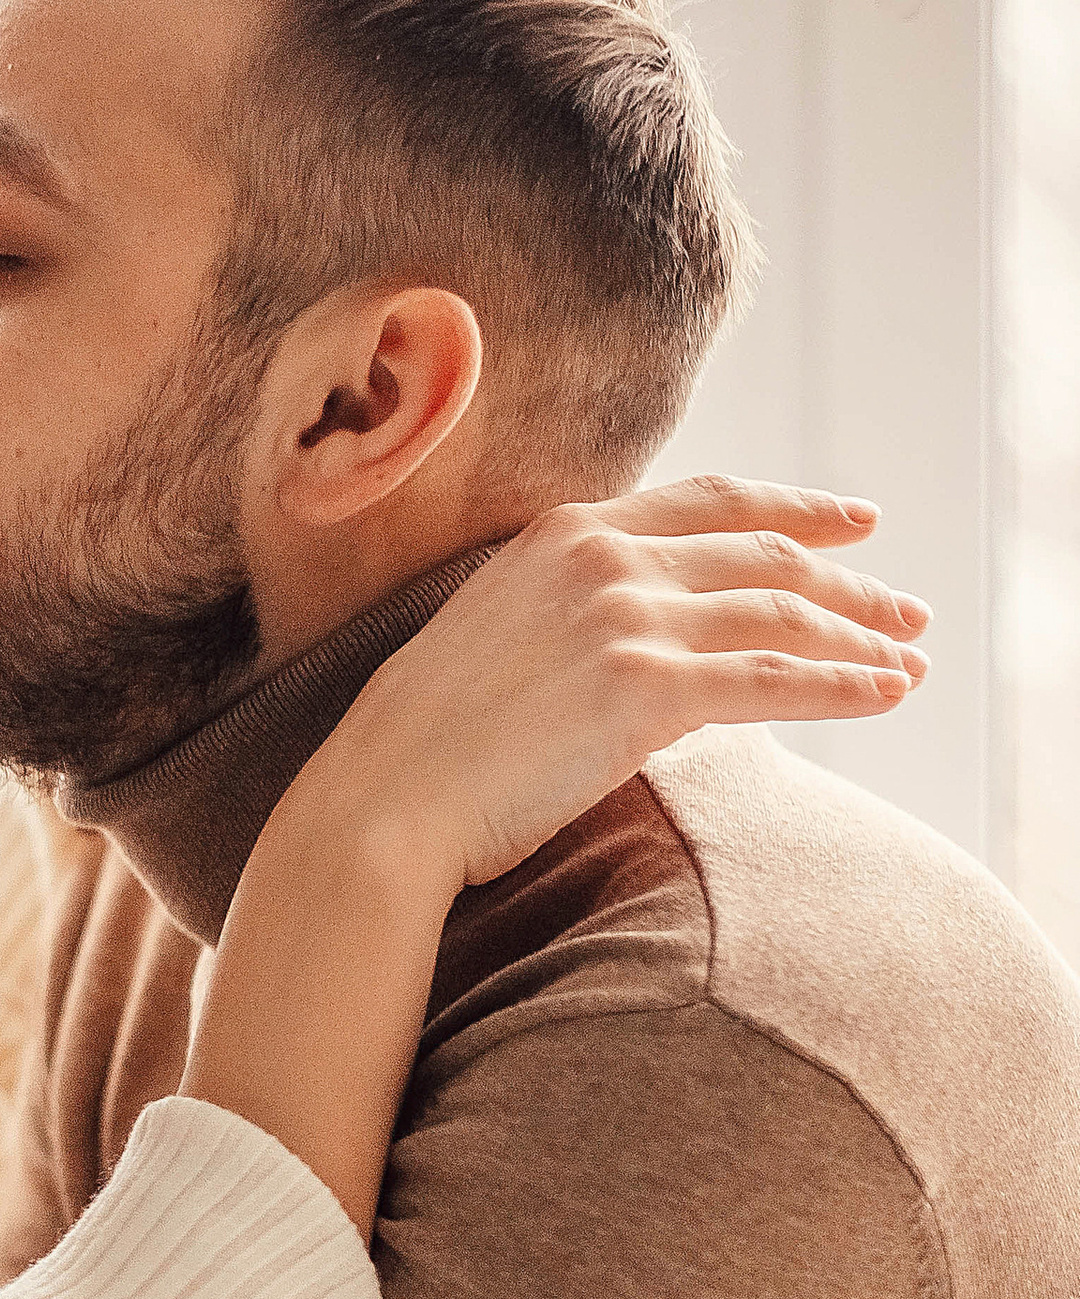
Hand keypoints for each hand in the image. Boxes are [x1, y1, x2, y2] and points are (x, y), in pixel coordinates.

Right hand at [303, 476, 928, 899]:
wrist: (387, 797)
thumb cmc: (433, 740)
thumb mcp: (506, 634)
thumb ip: (582, 612)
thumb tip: (664, 642)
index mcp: (566, 532)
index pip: (712, 501)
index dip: (796, 507)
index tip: (854, 521)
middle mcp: (603, 557)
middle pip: (764, 554)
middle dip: (849, 582)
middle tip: (907, 608)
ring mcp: (626, 618)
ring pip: (782, 614)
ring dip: (861, 636)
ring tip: (911, 660)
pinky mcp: (646, 689)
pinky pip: (775, 681)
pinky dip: (844, 685)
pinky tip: (886, 694)